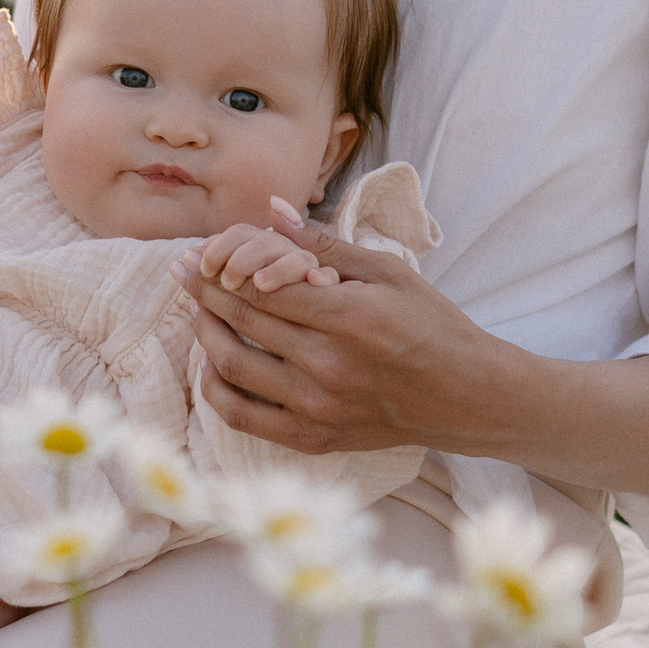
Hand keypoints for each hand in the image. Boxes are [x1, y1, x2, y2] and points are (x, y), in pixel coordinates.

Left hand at [184, 210, 496, 456]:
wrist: (467, 396)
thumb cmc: (433, 324)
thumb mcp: (388, 272)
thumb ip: (325, 243)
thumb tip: (271, 210)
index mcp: (349, 317)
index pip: (260, 288)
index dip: (217, 269)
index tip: (192, 255)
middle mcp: (328, 366)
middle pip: (241, 322)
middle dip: (203, 293)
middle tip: (181, 272)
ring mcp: (319, 408)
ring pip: (233, 368)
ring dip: (205, 335)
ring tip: (198, 312)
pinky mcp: (315, 438)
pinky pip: (245, 418)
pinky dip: (218, 390)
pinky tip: (213, 364)